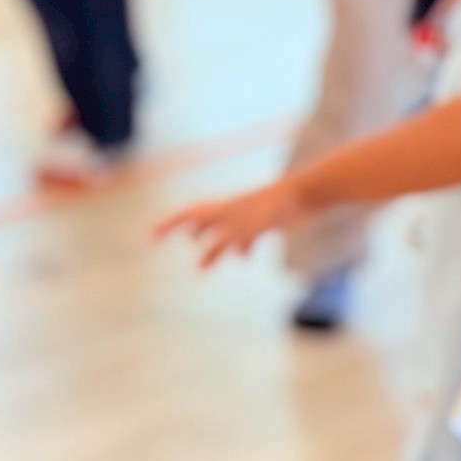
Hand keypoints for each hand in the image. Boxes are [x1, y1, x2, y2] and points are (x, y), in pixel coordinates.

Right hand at [153, 178, 306, 266]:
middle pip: (202, 224)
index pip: (189, 215)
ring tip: (201, 269)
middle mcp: (234, 213)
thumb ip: (239, 238)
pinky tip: (244, 258)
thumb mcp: (254, 225)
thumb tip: (231, 253)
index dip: (169, 225)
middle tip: (162, 243)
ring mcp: (250, 217)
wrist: (309, 191)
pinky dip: (243, 248)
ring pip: (224, 236)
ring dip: (212, 251)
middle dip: (182, 234)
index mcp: (225, 209)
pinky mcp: (266, 222)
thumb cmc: (281, 204)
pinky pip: (248, 237)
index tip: (151, 237)